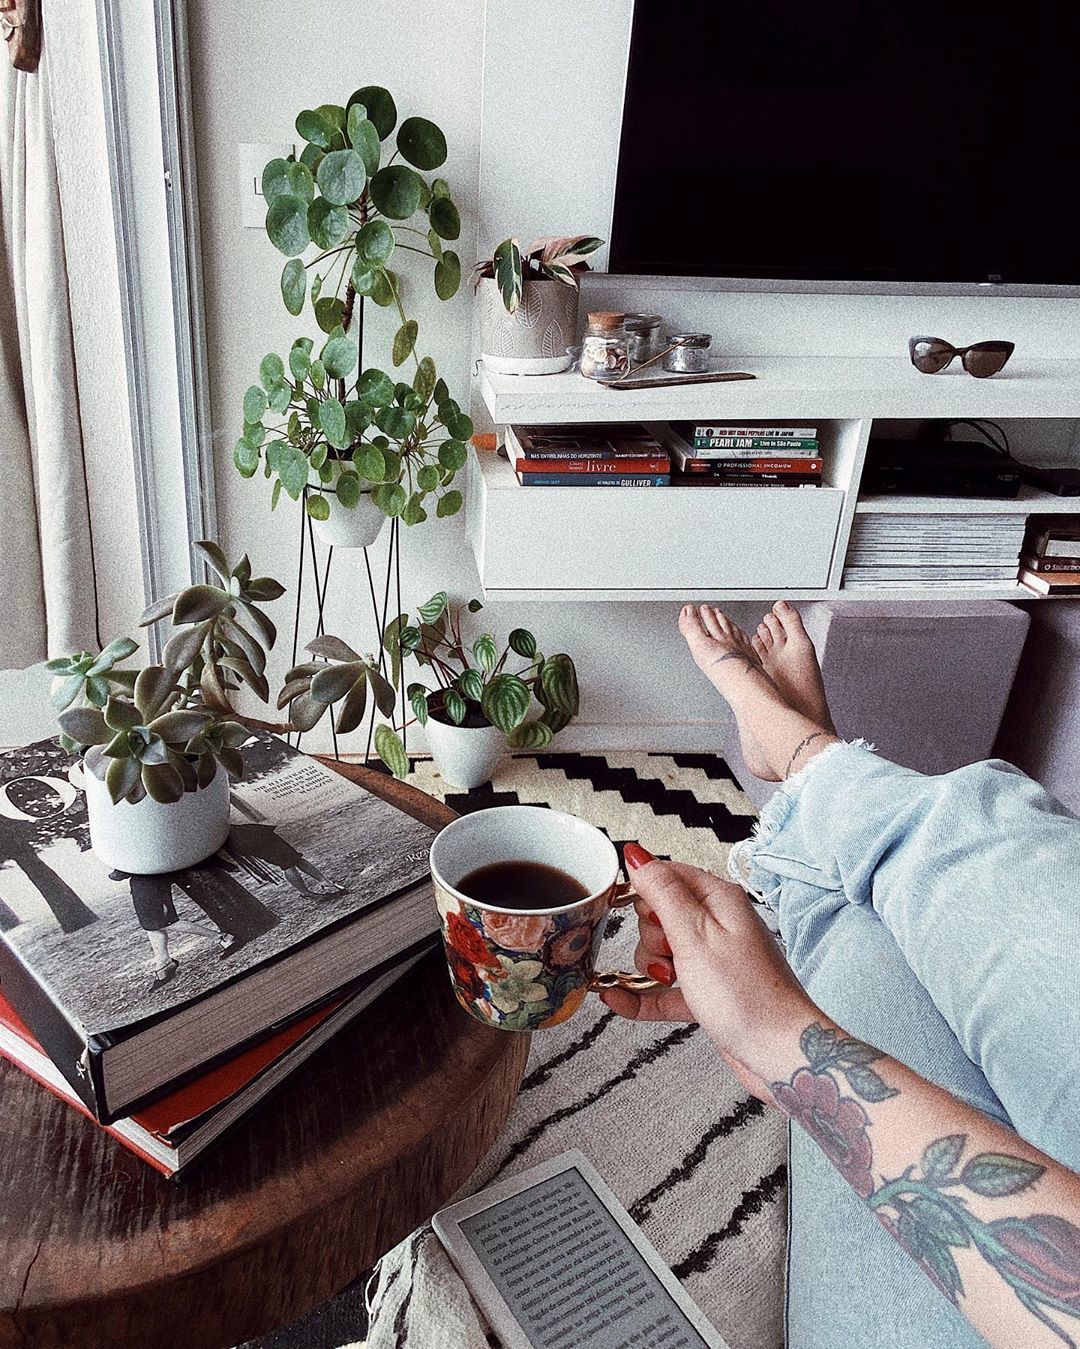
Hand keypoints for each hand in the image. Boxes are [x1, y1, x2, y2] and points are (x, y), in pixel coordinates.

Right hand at [601, 847, 817, 1100]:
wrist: (780, 1053)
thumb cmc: (747, 995)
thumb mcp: (694, 934)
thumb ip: (662, 892)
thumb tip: (637, 855)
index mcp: (719, 900)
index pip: (668, 875)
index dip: (643, 891)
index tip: (624, 908)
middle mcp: (718, 925)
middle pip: (659, 915)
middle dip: (649, 935)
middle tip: (667, 951)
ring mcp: (713, 960)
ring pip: (660, 953)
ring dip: (648, 968)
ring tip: (666, 980)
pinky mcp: (708, 993)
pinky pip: (664, 989)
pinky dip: (643, 994)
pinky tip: (617, 998)